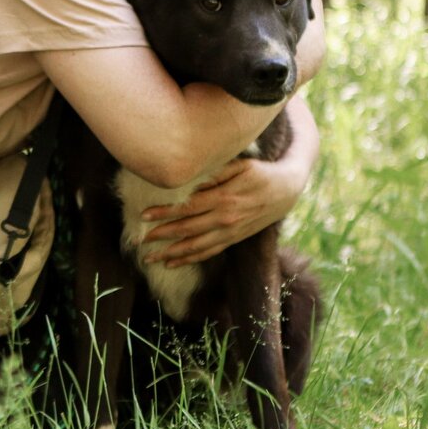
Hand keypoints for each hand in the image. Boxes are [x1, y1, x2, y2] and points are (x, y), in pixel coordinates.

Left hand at [139, 152, 308, 267]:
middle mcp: (225, 218)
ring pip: (196, 246)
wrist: (287, 189)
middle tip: (140, 241)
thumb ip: (214, 174)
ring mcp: (230, 232)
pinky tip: (172, 263)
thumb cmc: (260, 172)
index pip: (187, 208)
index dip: (164, 213)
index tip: (144, 216)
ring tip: (150, 258)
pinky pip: (208, 252)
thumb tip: (189, 180)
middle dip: (161, 236)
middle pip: (187, 230)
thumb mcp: (240, 166)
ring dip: (171, 253)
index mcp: (224, 198)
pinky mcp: (234, 239)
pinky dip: (189, 259)